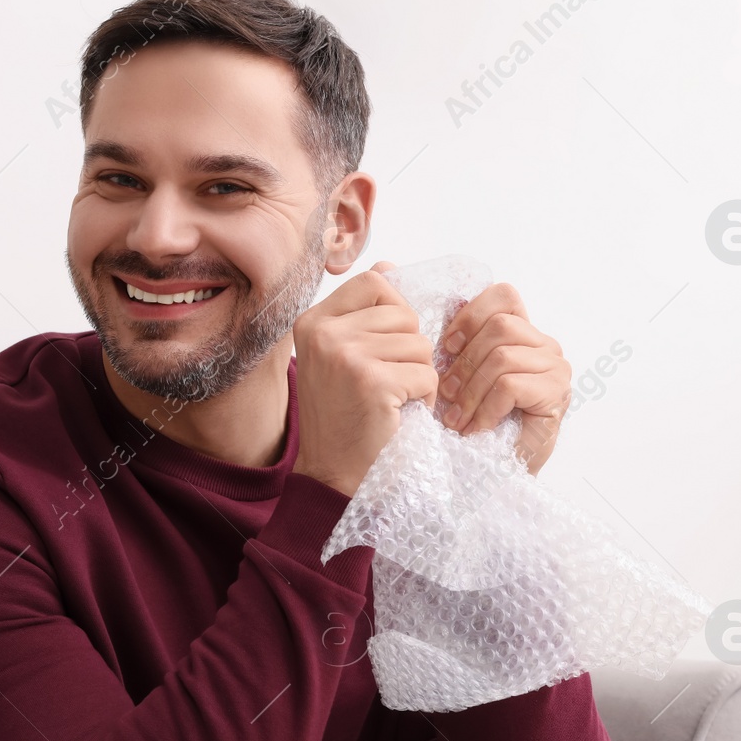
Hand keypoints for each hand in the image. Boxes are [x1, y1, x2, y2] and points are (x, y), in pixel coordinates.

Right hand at [290, 262, 437, 497]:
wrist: (331, 474)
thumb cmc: (343, 414)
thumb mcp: (338, 356)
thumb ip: (361, 313)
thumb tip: (390, 266)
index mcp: (314, 321)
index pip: (374, 282)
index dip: (396, 310)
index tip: (389, 345)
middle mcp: (325, 333)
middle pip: (404, 315)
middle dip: (411, 351)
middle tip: (391, 382)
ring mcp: (347, 356)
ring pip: (420, 346)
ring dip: (419, 376)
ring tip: (394, 400)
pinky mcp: (373, 382)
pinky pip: (427, 375)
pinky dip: (424, 398)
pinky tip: (400, 414)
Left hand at [437, 282, 570, 474]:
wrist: (491, 477)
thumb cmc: (471, 425)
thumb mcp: (457, 375)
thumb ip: (451, 341)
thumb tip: (407, 291)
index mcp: (524, 334)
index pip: (504, 296)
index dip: (471, 316)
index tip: (447, 349)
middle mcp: (546, 347)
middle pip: (501, 326)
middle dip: (465, 364)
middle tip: (446, 397)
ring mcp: (556, 371)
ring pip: (503, 356)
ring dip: (471, 391)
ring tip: (458, 419)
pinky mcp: (556, 397)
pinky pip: (511, 385)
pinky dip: (486, 409)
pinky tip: (477, 429)